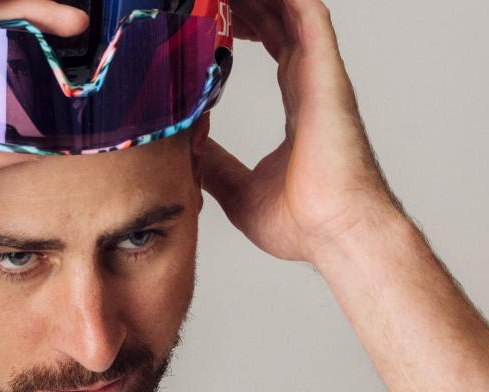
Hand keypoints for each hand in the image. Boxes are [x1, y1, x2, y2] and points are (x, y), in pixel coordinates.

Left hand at [199, 0, 405, 263]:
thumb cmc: (303, 223)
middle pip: (280, 22)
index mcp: (298, 107)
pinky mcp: (324, 75)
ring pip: (291, 11)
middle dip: (250, 4)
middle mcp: (311, 85)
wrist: (336, 235)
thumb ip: (214, 162)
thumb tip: (189, 147)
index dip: (247, 27)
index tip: (217, 20)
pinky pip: (308, 17)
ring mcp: (320, 77)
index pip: (274, 49)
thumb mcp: (236, 188)